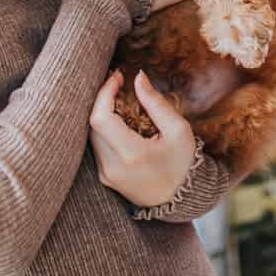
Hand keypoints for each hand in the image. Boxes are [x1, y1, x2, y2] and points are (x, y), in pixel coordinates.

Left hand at [89, 70, 199, 208]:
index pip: (101, 118)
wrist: (180, 198)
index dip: (104, 93)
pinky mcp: (104, 177)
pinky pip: (97, 145)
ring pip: (92, 135)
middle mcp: (112, 167)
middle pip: (93, 125)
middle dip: (103, 99)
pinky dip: (105, 128)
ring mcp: (106, 174)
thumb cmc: (183, 162)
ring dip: (102, 112)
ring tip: (120, 97)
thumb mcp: (178, 130)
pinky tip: (120, 119)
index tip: (117, 76)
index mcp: (131, 155)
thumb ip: (155, 103)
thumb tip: (138, 77)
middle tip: (118, 82)